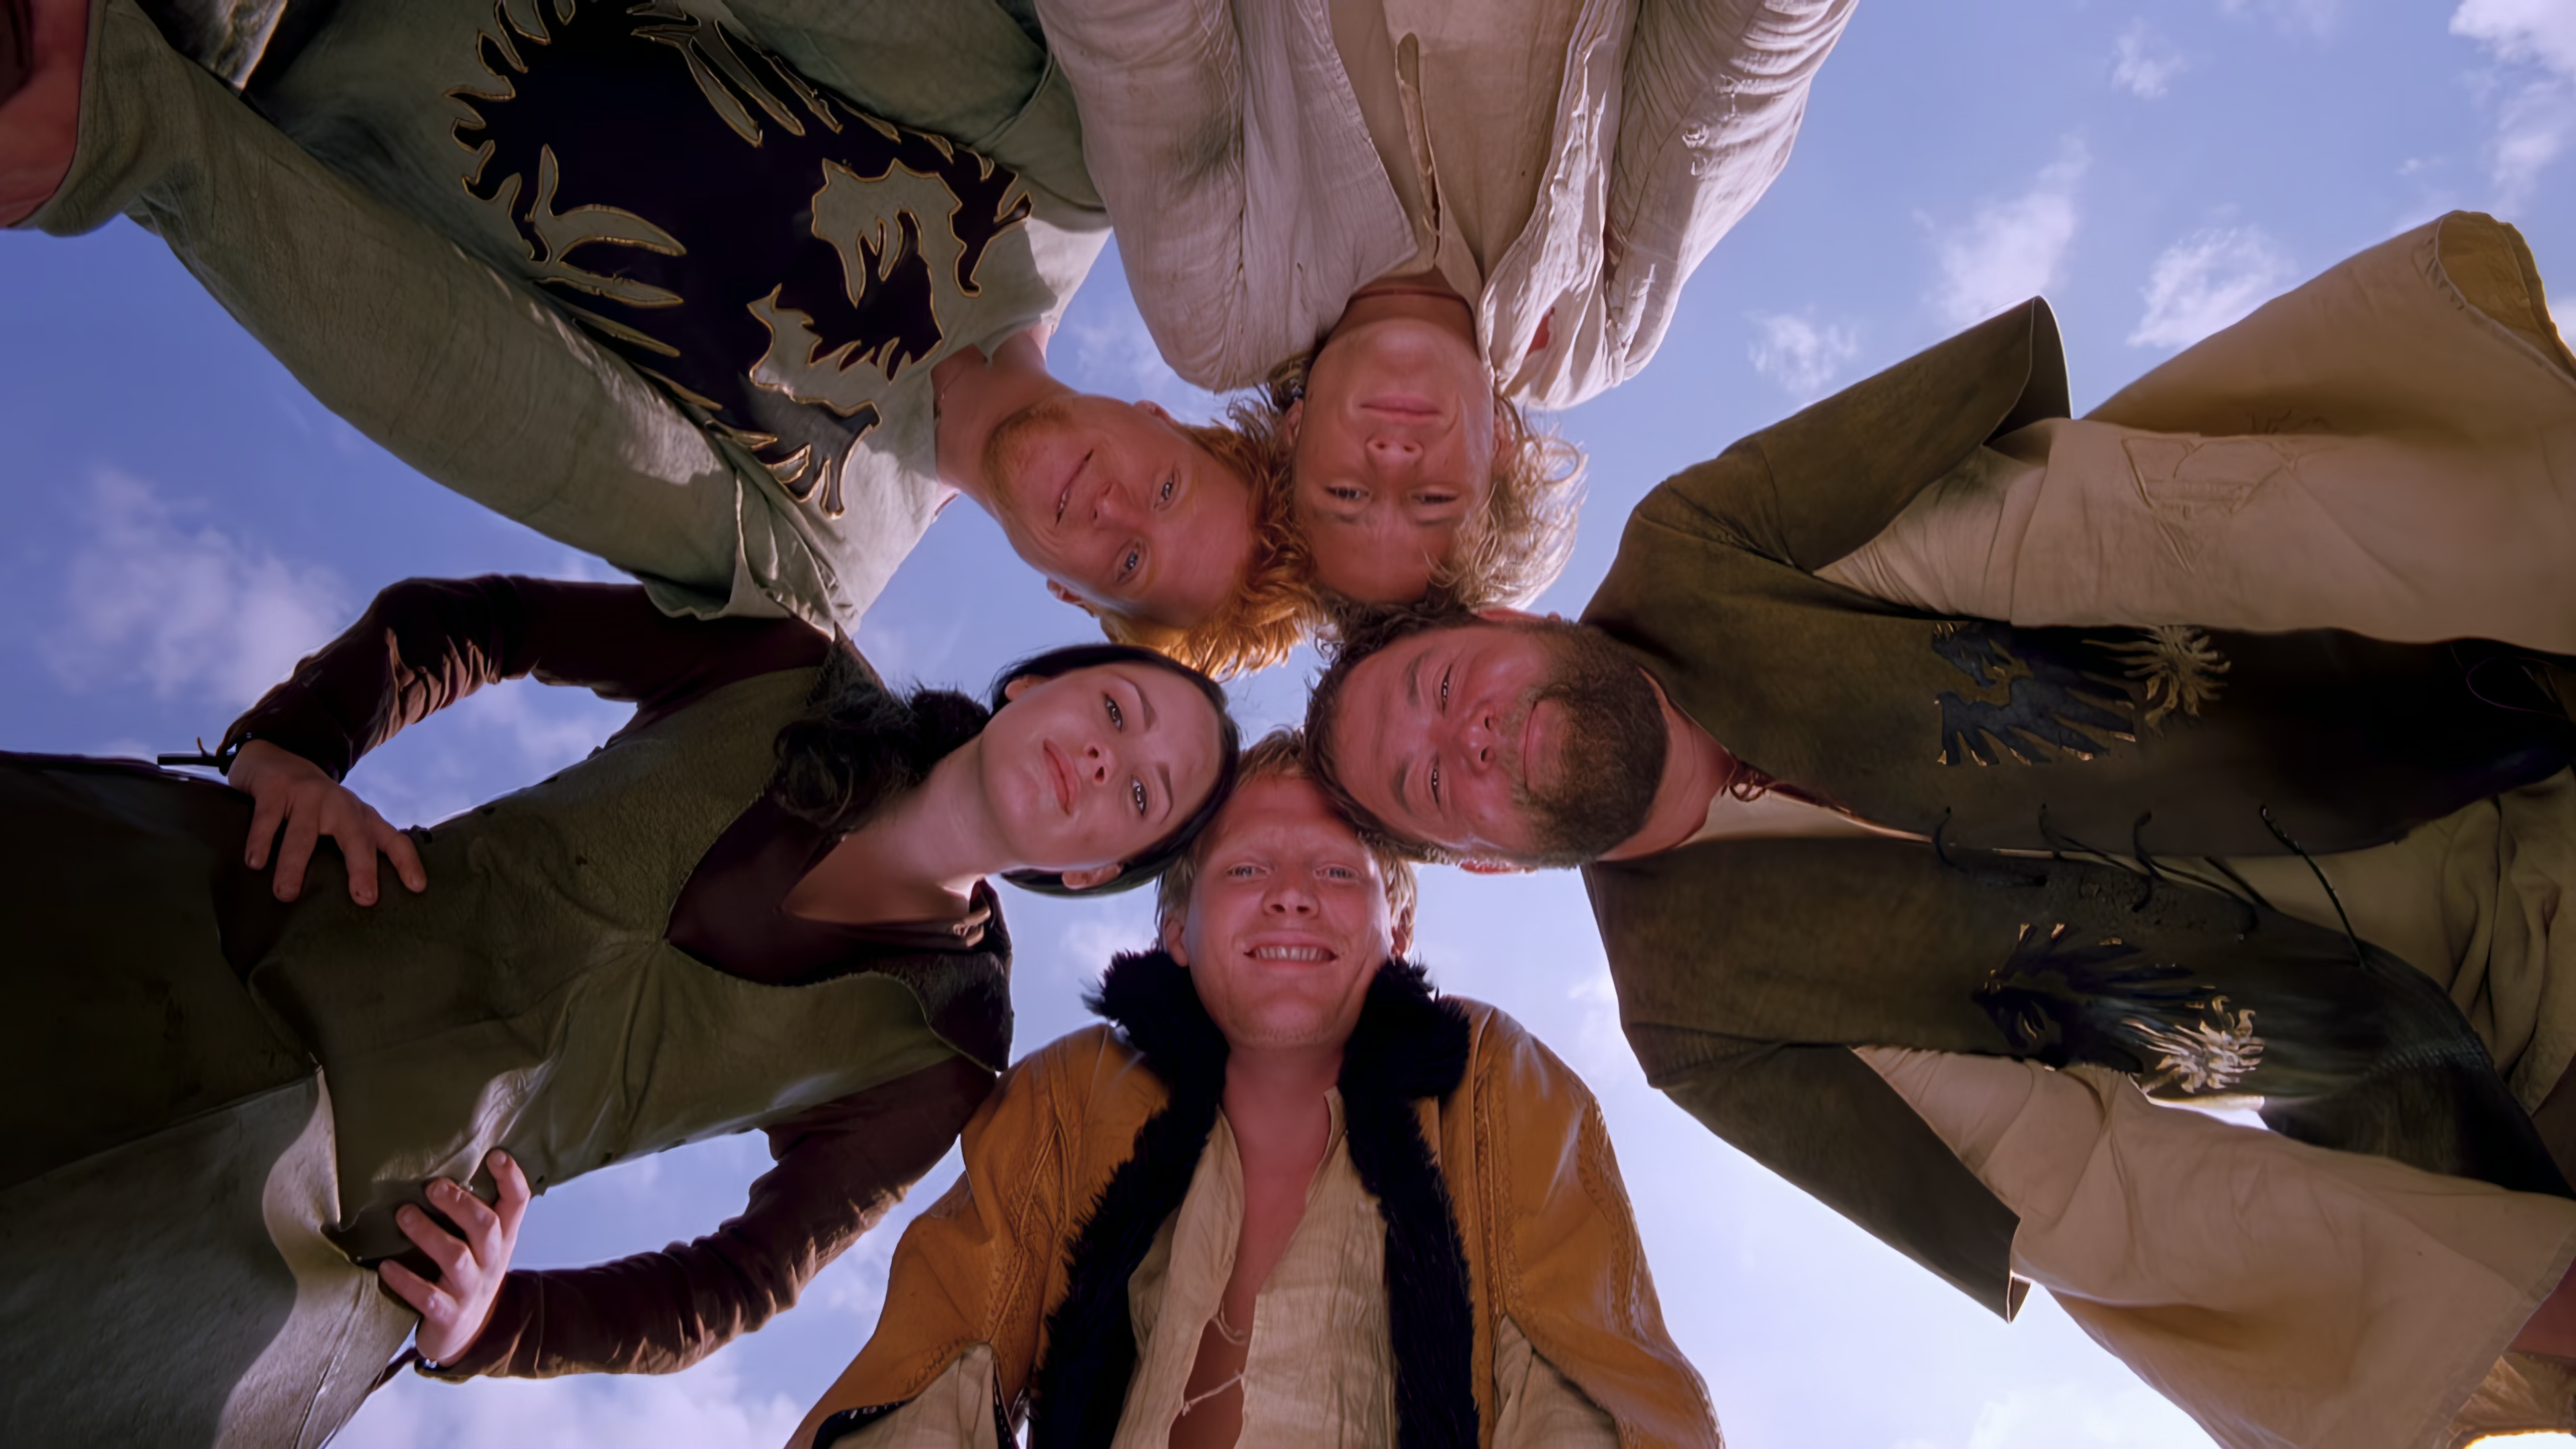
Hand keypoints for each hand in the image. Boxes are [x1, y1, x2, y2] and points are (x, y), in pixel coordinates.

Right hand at [227, 739, 425, 903]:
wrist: (276, 755)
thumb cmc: (312, 804)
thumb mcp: (338, 822)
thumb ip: (347, 851)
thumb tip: (357, 901)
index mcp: (360, 816)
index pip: (392, 839)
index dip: (407, 862)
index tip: (418, 888)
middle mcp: (340, 804)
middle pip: (356, 837)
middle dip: (362, 867)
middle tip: (364, 898)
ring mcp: (308, 795)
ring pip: (304, 834)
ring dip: (294, 866)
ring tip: (286, 895)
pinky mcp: (276, 789)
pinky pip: (268, 819)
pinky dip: (261, 842)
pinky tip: (255, 863)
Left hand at [380, 1150, 532, 1367]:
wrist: (469, 1336)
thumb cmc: (468, 1276)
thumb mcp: (482, 1246)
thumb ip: (473, 1213)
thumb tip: (442, 1166)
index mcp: (502, 1240)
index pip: (518, 1203)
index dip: (511, 1178)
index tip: (495, 1155)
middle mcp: (491, 1261)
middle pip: (487, 1226)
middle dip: (461, 1204)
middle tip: (433, 1187)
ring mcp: (470, 1289)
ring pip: (456, 1257)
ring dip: (428, 1234)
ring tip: (403, 1215)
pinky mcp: (447, 1316)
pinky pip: (428, 1297)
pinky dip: (406, 1281)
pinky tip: (385, 1267)